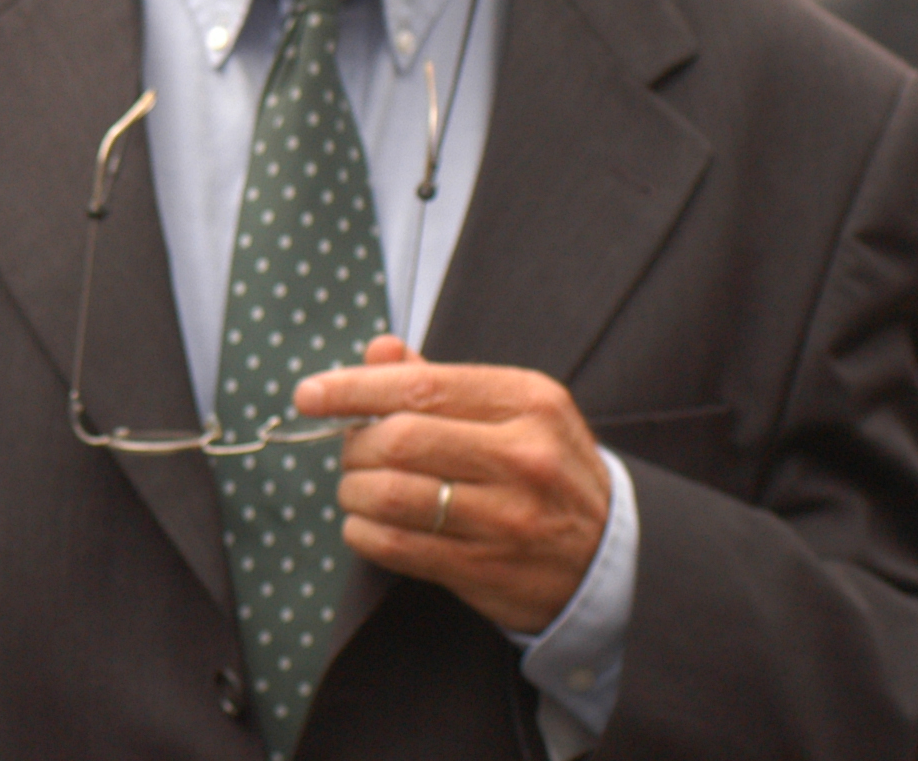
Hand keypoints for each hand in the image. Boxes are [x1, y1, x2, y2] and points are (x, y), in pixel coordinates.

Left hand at [293, 336, 609, 635]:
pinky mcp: (489, 568)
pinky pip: (396, 545)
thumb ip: (441, 379)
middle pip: (398, 440)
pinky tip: (365, 524)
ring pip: (390, 494)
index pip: (418, 386)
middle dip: (353, 445)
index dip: (351, 389)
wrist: (609, 557)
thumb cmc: (543, 469)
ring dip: (352, 491)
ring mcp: (509, 517)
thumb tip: (378, 349)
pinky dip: (362, 532)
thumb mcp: (514, 410)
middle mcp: (524, 456)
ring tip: (356, 489)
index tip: (308, 394)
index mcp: (527, 401)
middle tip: (349, 452)